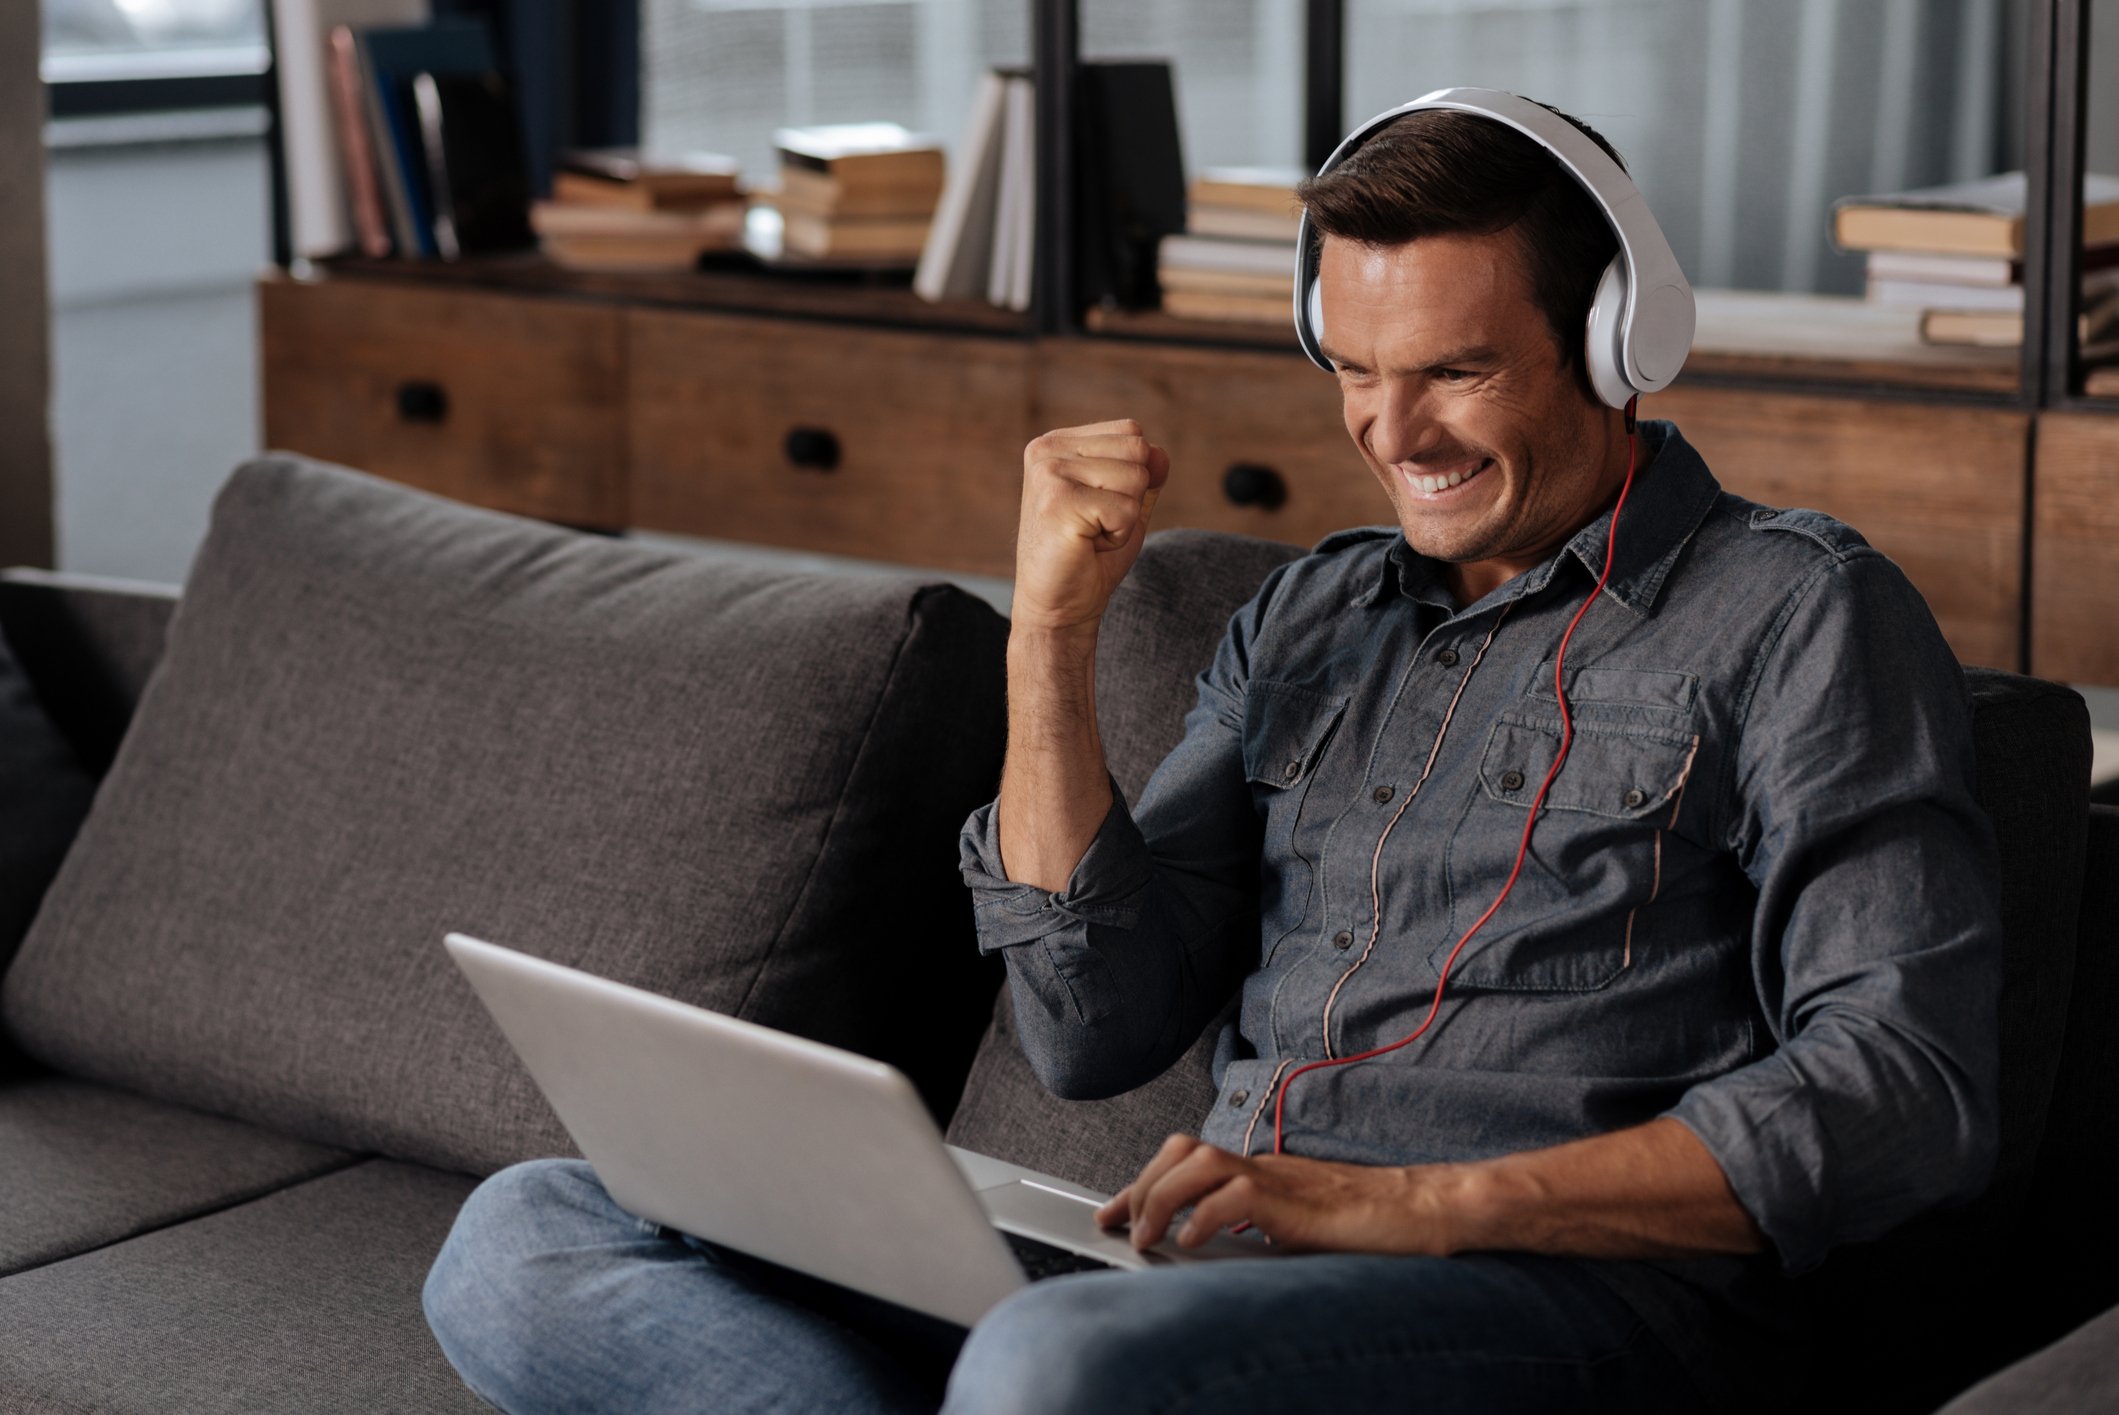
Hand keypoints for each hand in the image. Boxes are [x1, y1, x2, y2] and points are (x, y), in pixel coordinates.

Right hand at [1012, 419, 1170, 636]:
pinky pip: (1126, 509)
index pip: (1131, 432)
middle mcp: (1047, 450)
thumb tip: (1161, 454)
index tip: (1098, 508)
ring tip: (1091, 535)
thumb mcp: (1126, 504)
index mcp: (1058, 443)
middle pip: (1137, 450)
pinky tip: (1088, 546)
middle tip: (1096, 525)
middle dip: (1131, 496)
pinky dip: (1119, 536)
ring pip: (1135, 478)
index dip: (1132, 478)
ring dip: (1125, 518)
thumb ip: (1145, 473)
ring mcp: (1049, 473)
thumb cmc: (1089, 557)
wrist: (1058, 606)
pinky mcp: (1057, 501)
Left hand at [1093, 1134, 1470, 1254]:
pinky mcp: (1297, 1201)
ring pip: (1199, 1163)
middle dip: (1139, 1188)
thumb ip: (1255, 1231)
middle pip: (1181, 1152)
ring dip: (1162, 1197)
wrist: (1419, 1210)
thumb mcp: (1294, 1230)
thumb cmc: (1365, 1223)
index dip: (1141, 1184)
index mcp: (1259, 1173)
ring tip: (1149, 1236)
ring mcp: (1279, 1180)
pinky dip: (1205, 1216)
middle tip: (1121, 1228)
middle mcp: (1262, 1167)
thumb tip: (1208, 1250)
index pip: (1185, 1161)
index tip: (1111, 1214)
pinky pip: (1238, 1196)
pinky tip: (1194, 1242)